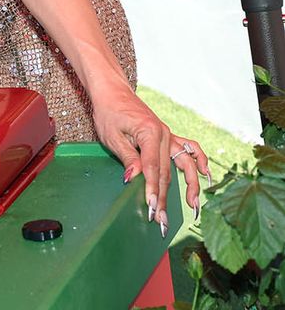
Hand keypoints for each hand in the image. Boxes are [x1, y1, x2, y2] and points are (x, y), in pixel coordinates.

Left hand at [92, 82, 211, 233]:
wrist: (111, 91)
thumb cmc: (108, 111)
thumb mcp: (112, 135)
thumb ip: (127, 157)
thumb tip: (135, 179)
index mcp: (150, 133)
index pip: (152, 169)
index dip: (152, 190)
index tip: (151, 209)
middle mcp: (164, 134)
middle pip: (166, 172)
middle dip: (164, 198)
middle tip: (161, 221)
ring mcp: (168, 135)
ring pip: (181, 165)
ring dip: (189, 187)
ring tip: (194, 207)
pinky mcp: (167, 136)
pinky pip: (188, 149)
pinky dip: (198, 161)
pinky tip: (205, 175)